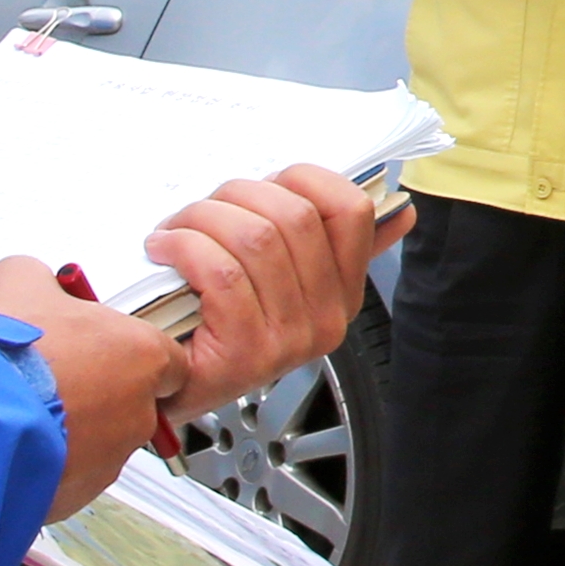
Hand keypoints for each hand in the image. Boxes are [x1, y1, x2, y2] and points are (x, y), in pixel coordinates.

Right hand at [0, 259, 198, 519]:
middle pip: (131, 401)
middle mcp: (136, 413)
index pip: (167, 359)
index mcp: (140, 355)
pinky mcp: (75, 496)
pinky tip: (11, 442)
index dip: (129, 352)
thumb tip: (40, 286)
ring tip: (21, 411)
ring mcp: (108, 460)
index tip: (100, 348)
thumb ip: (47, 282)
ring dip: (70, 428)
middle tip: (51, 377)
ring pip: (100, 442)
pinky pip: (67, 475)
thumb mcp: (18, 278)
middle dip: (96, 392)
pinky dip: (46, 462)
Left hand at [141, 165, 410, 411]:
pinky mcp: (247, 353)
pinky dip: (184, 248)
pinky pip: (223, 272)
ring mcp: (290, 341)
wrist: (166, 386)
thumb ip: (331, 246)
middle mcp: (326, 319)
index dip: (305, 179)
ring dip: (202, 218)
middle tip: (201, 210)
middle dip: (236, 195)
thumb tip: (399, 213)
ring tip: (176, 230)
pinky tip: (165, 250)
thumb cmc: (215, 326)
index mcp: (343, 293)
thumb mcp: (283, 283)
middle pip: (295, 215)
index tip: (267, 184)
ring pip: (256, 237)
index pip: (352, 210)